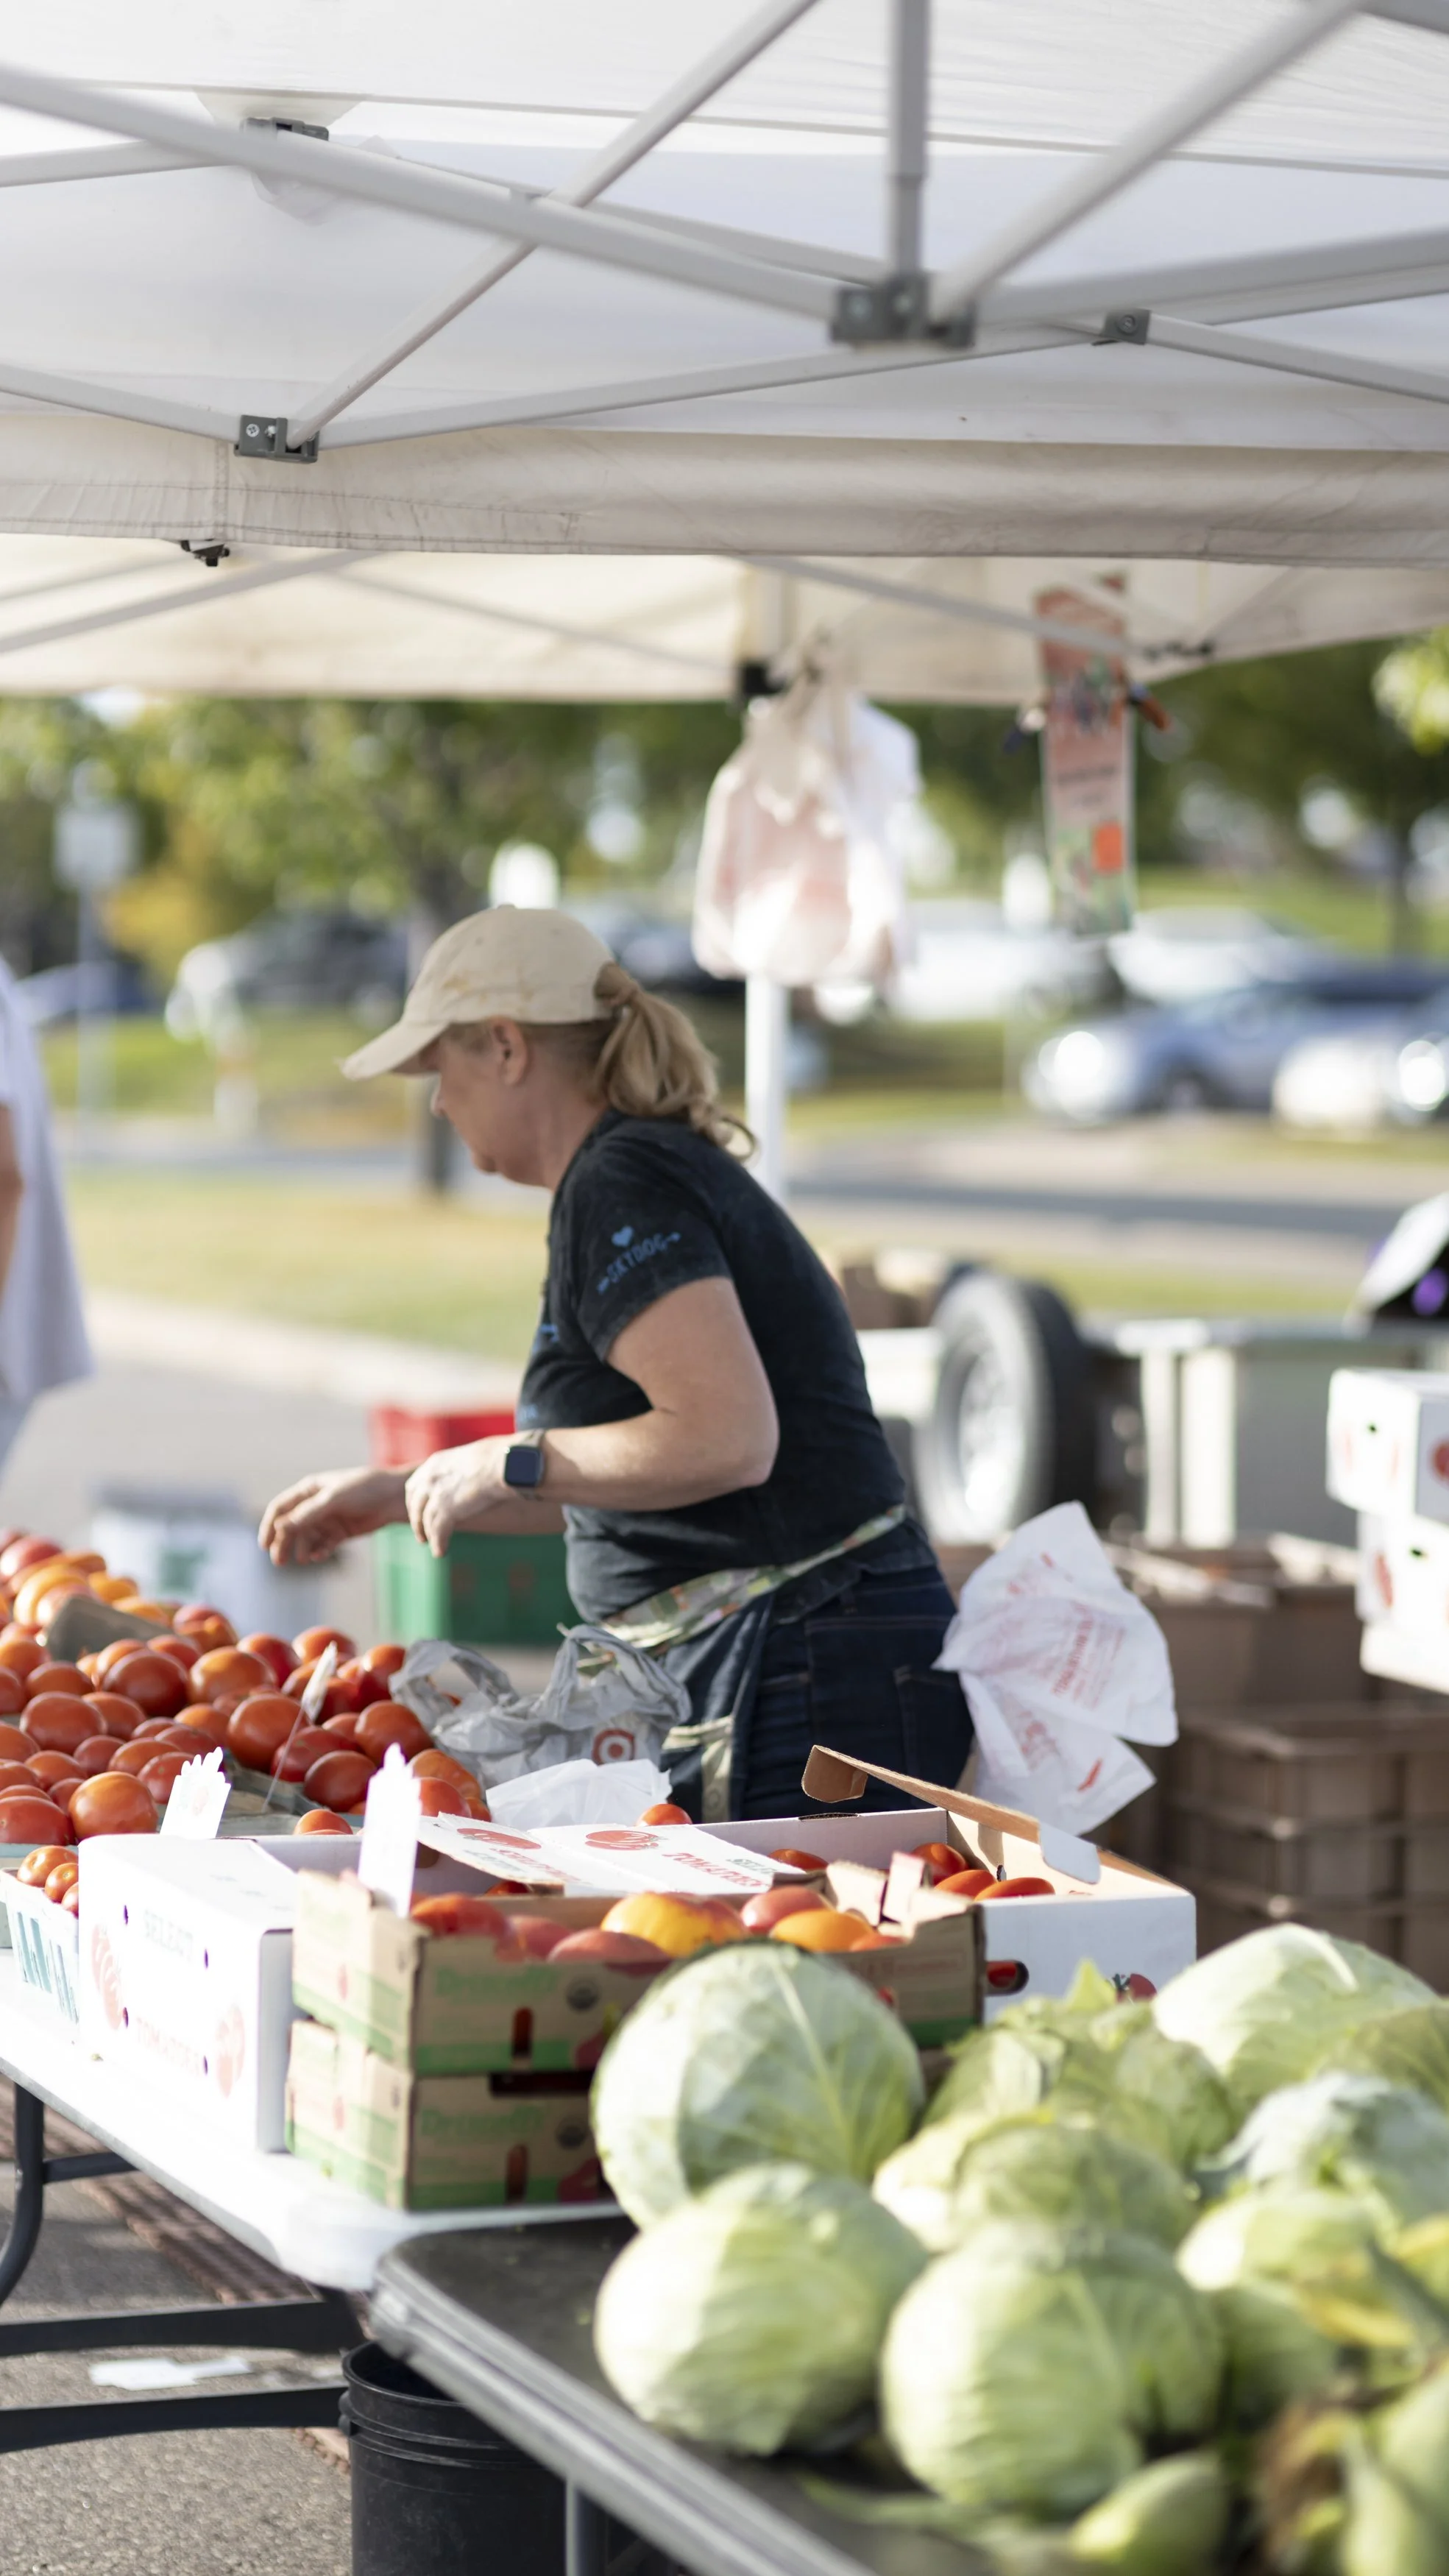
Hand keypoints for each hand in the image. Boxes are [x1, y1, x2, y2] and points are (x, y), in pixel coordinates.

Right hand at [259, 1467, 407, 1565]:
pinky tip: (318, 1556)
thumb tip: (280, 1529)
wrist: (394, 1498)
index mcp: (308, 1489)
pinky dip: (318, 1551)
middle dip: (283, 1543)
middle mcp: (314, 1505)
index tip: (264, 1545)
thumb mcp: (333, 1499)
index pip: (280, 1508)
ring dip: (300, 1549)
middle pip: (291, 1526)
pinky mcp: (340, 1532)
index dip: (269, 1525)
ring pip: (306, 1538)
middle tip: (279, 1562)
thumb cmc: (364, 1489)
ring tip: (302, 1560)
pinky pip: (323, 1545)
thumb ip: (307, 1514)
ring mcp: (327, 1519)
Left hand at [404, 1438, 513, 1557]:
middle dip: (417, 1521)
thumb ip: (463, 1470)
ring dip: (428, 1535)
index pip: (414, 1485)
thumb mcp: (471, 1458)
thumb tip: (476, 1477)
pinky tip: (440, 1552)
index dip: (414, 1502)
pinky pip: (438, 1533)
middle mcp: (430, 1479)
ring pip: (426, 1521)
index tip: (418, 1512)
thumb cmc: (498, 1458)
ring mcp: (436, 1495)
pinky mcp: (447, 1511)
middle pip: (415, 1505)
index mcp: (435, 1463)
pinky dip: (438, 1544)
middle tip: (422, 1535)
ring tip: (434, 1547)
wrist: (502, 1463)